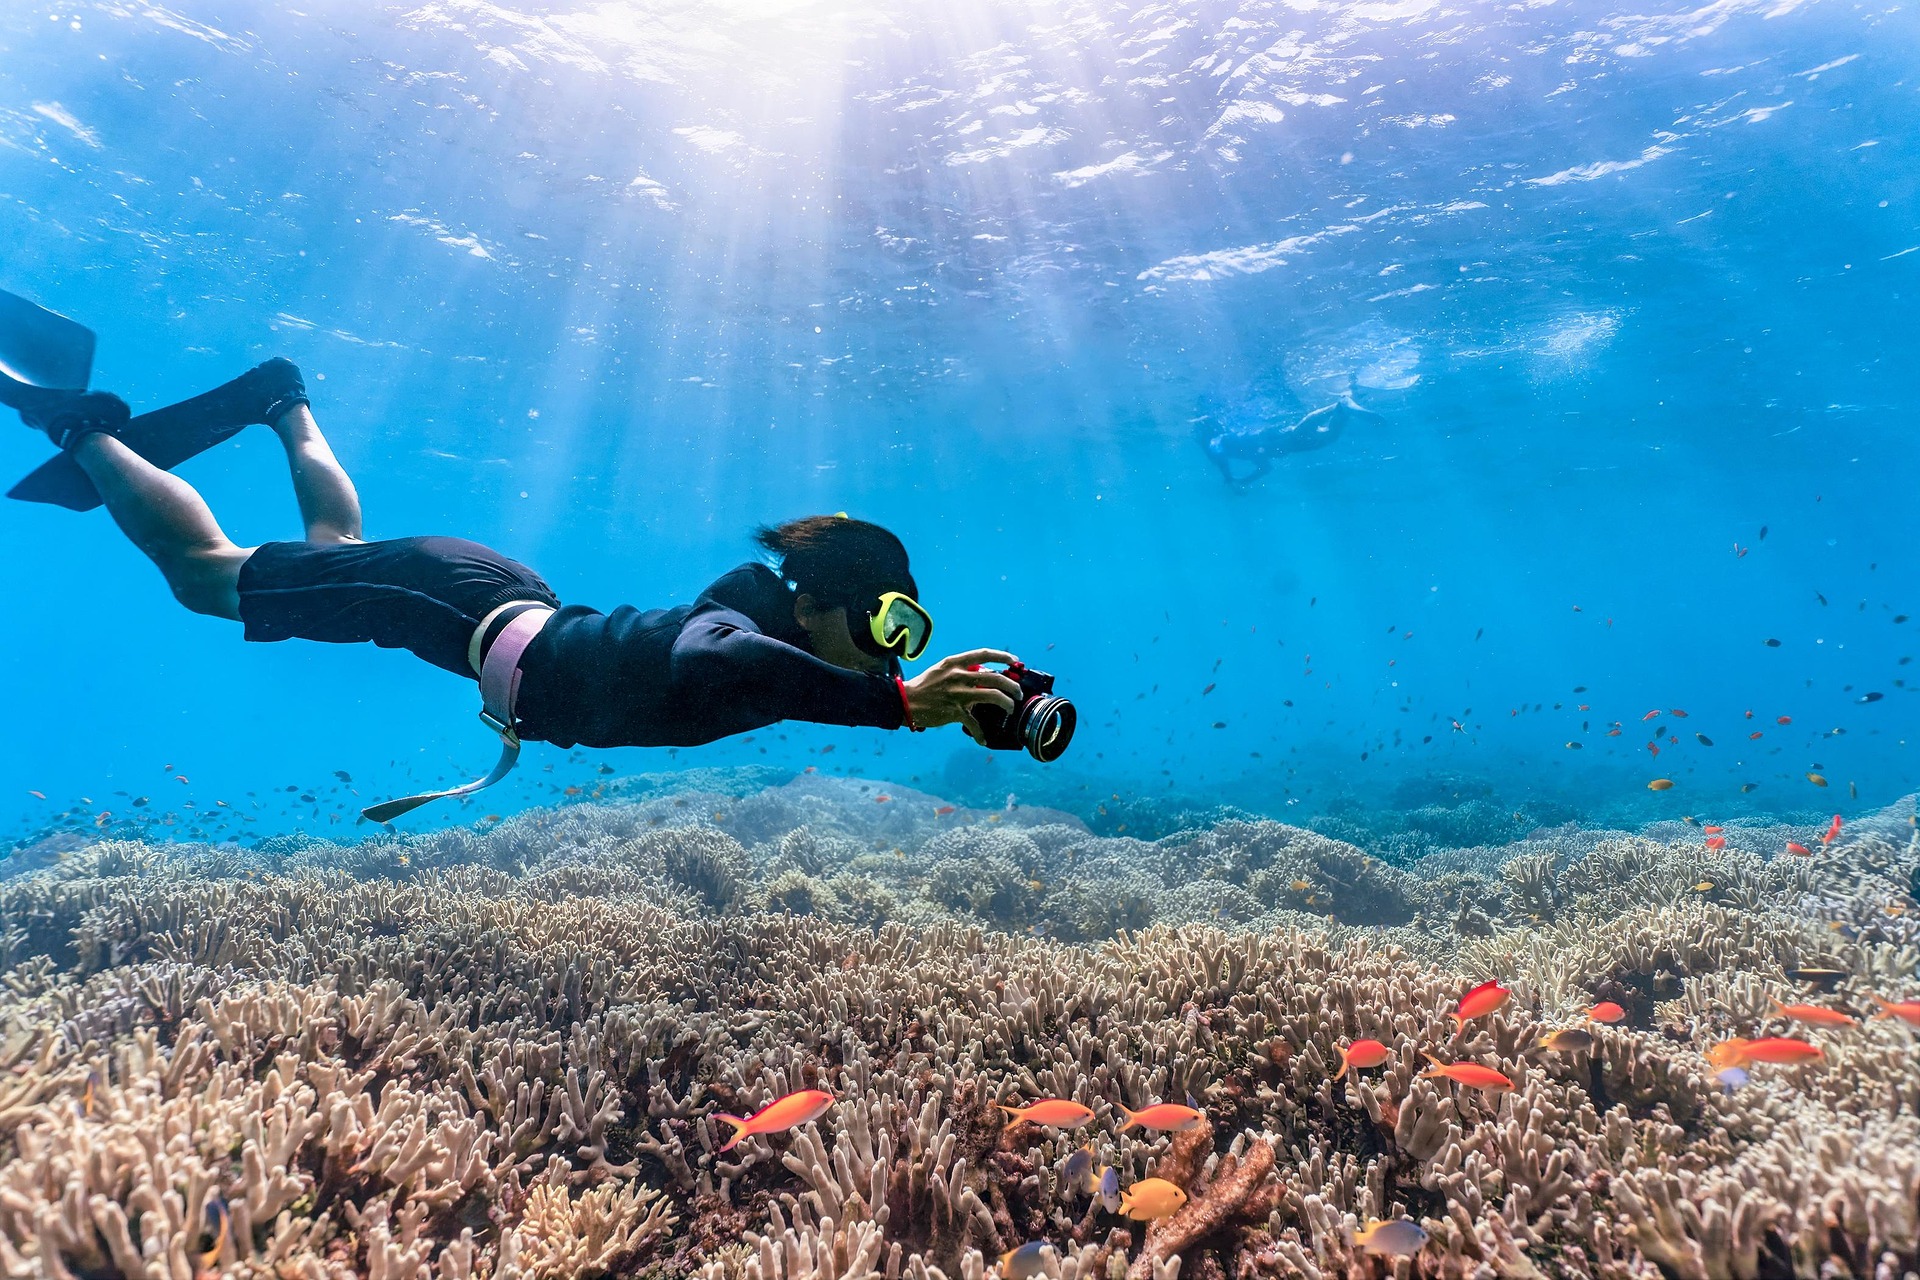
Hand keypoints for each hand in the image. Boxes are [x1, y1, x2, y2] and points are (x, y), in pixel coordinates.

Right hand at [903, 649, 1022, 740]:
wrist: (905, 701)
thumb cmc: (924, 686)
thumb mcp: (941, 670)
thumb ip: (961, 670)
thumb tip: (982, 673)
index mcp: (955, 663)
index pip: (984, 654)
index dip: (1002, 656)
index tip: (1015, 661)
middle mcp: (958, 676)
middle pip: (995, 677)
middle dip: (1012, 685)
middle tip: (1017, 692)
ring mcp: (958, 694)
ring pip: (993, 696)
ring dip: (1007, 703)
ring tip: (1010, 707)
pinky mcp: (955, 711)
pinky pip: (975, 724)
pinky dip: (981, 733)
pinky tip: (984, 739)